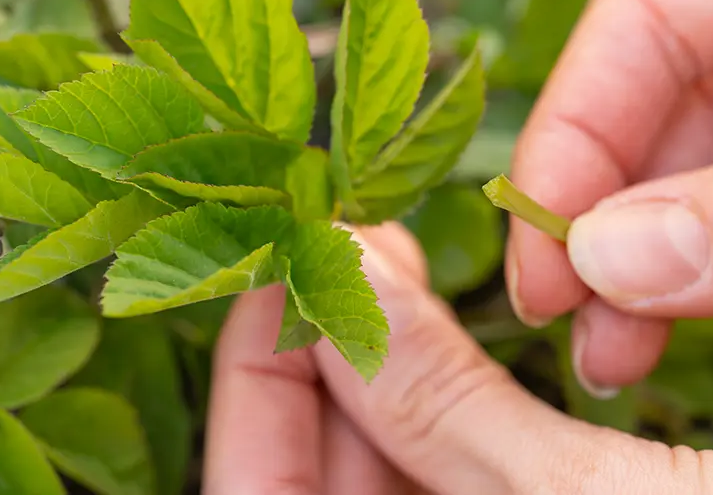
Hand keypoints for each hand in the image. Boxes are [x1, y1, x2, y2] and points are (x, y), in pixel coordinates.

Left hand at [204, 223, 712, 492]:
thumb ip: (443, 408)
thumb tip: (347, 277)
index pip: (256, 492)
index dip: (256, 370)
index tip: (283, 260)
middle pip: (318, 469)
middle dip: (324, 350)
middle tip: (346, 242)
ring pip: (388, 464)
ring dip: (384, 361)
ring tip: (391, 257)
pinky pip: (456, 471)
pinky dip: (445, 395)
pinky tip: (448, 326)